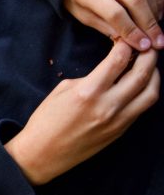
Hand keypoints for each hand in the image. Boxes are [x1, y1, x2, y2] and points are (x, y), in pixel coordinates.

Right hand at [5, 42, 158, 185]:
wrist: (42, 154)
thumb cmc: (46, 122)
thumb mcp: (62, 91)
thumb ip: (89, 78)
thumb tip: (108, 71)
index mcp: (88, 92)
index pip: (119, 60)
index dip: (126, 45)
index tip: (126, 39)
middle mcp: (107, 106)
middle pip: (142, 74)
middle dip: (149, 55)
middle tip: (148, 47)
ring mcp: (117, 120)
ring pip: (150, 93)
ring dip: (154, 75)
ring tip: (149, 67)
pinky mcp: (120, 131)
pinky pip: (142, 108)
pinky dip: (145, 93)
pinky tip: (140, 86)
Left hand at [64, 0, 163, 50]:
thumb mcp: (83, 15)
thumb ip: (106, 27)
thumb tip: (132, 42)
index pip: (115, 13)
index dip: (132, 31)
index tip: (144, 45)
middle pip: (135, 0)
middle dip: (149, 23)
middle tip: (158, 41)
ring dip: (155, 11)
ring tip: (157, 28)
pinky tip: (157, 11)